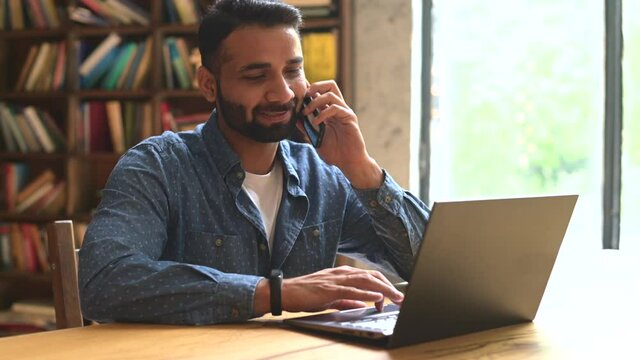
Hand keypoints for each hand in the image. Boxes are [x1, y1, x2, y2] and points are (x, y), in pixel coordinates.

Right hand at [281, 266, 403, 312]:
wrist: (286, 292)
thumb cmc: (306, 294)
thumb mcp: (331, 298)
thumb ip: (348, 301)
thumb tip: (365, 305)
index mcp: (342, 274)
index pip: (369, 276)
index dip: (384, 284)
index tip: (394, 296)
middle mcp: (341, 273)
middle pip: (371, 276)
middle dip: (389, 286)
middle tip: (401, 298)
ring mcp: (336, 280)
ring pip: (365, 281)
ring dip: (383, 289)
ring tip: (395, 297)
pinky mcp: (330, 289)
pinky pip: (351, 291)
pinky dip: (366, 294)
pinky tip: (377, 298)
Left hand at [297, 81, 382, 188]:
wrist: (348, 162)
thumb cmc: (334, 152)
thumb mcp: (315, 138)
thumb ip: (307, 128)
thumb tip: (295, 119)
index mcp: (330, 111)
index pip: (321, 92)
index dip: (309, 90)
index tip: (297, 97)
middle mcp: (339, 108)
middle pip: (330, 85)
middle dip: (315, 86)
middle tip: (303, 97)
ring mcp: (345, 112)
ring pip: (331, 94)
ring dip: (315, 101)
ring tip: (306, 113)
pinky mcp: (350, 118)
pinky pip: (336, 108)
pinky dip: (323, 113)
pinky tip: (316, 122)